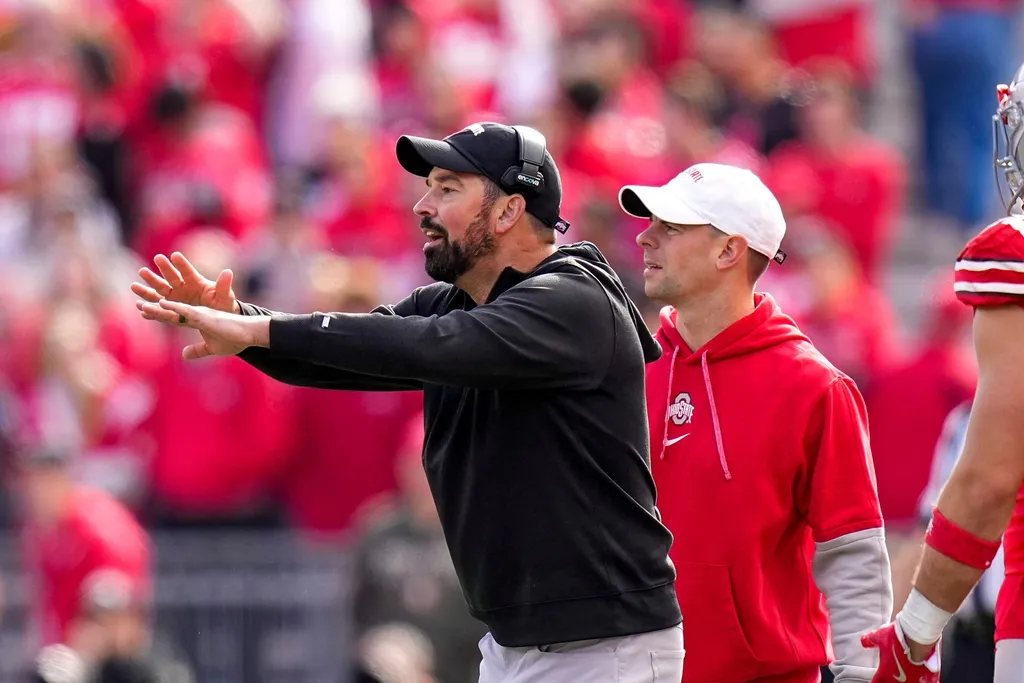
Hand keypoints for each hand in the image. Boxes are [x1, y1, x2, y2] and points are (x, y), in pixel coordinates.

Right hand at [130, 252, 239, 313]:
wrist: (217, 318)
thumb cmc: (222, 304)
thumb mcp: (225, 297)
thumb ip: (224, 287)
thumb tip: (228, 272)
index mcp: (196, 282)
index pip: (188, 271)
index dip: (182, 264)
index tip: (175, 255)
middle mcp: (182, 287)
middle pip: (170, 278)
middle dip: (161, 271)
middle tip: (153, 261)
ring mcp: (175, 298)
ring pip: (159, 292)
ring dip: (147, 289)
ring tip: (134, 285)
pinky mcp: (170, 309)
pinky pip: (158, 309)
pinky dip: (150, 309)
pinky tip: (140, 308)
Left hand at [136, 299, 268, 358]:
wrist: (250, 336)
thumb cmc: (234, 340)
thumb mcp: (212, 348)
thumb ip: (198, 350)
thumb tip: (184, 355)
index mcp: (197, 321)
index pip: (173, 318)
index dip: (158, 315)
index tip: (143, 312)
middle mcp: (197, 314)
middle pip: (171, 311)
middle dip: (154, 308)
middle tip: (137, 304)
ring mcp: (201, 315)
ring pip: (176, 309)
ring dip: (159, 307)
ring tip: (142, 304)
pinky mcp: (207, 317)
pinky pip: (188, 311)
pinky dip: (176, 308)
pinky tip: (164, 304)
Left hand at [861, 621, 939, 682]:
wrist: (919, 635)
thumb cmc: (899, 637)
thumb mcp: (880, 636)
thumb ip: (871, 640)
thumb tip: (864, 641)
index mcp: (885, 673)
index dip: (876, 682)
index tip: (876, 680)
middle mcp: (899, 680)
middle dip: (890, 681)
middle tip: (891, 677)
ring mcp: (914, 681)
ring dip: (907, 681)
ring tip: (906, 677)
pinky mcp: (928, 679)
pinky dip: (923, 681)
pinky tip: (923, 679)